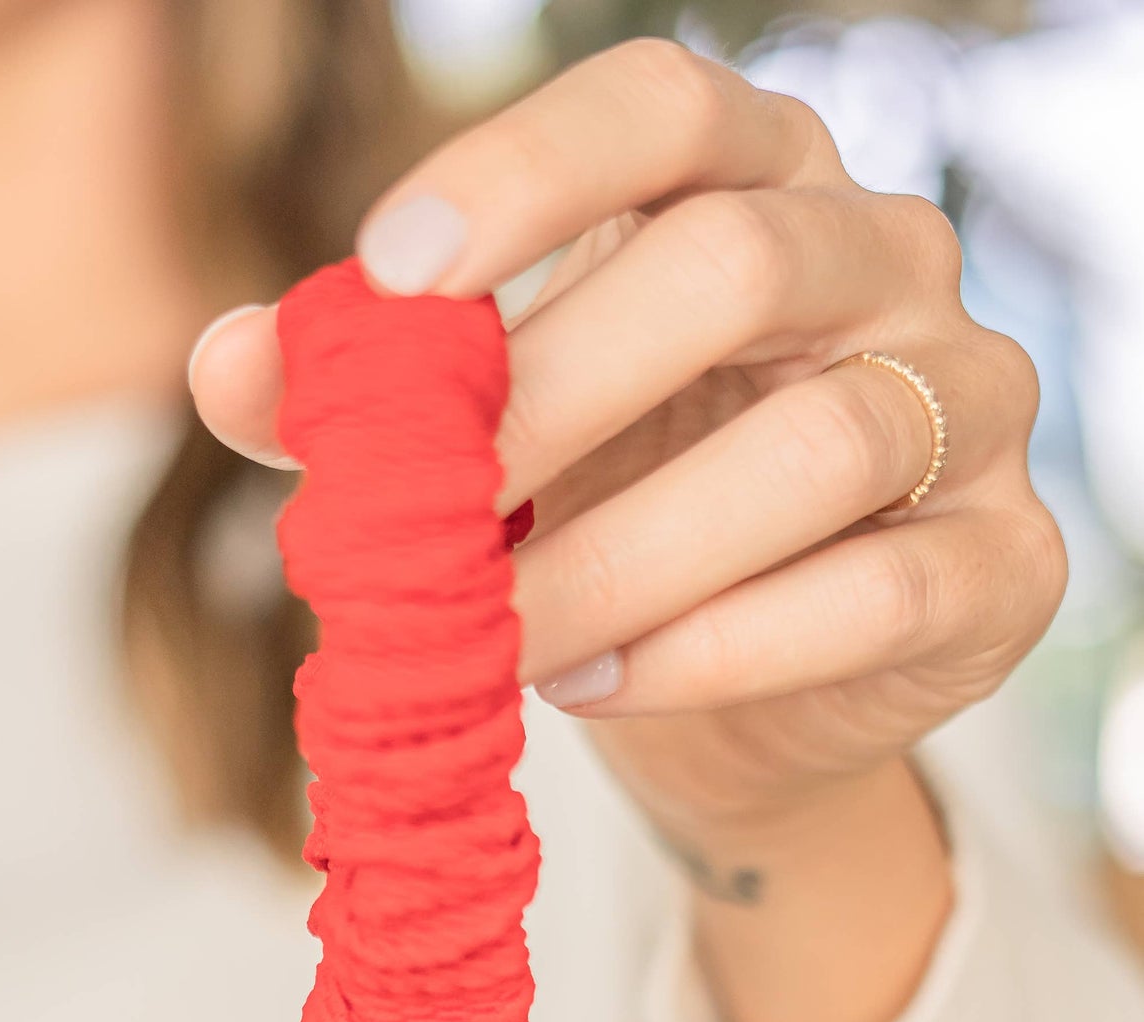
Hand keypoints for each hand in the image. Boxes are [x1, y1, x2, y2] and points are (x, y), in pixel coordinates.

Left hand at [188, 39, 1065, 856]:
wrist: (733, 702)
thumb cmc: (604, 523)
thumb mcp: (482, 454)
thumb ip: (366, 406)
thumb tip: (226, 363)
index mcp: (756, 181)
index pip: (664, 107)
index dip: (527, 171)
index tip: (388, 275)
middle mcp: (886, 258)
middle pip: (736, 267)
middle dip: (557, 396)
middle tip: (432, 515)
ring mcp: (974, 403)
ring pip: (821, 446)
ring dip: (629, 557)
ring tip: (504, 637)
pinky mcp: (1007, 565)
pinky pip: (878, 593)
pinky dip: (716, 651)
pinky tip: (599, 687)